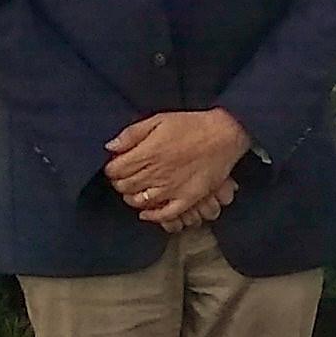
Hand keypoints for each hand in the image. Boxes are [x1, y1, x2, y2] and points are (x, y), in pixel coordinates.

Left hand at [106, 107, 251, 230]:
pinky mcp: (186, 199)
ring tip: (135, 190)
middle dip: (119, 182)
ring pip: (140, 202)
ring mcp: (171, 190)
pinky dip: (152, 216)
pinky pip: (165, 214)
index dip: (112, 168)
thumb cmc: (192, 125)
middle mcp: (155, 175)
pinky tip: (146, 213)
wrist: (224, 135)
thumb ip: (132, 134)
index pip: (115, 170)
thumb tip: (110, 147)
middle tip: (124, 177)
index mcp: (147, 154)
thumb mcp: (159, 120)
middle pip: (125, 187)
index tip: (116, 165)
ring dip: (132, 197)